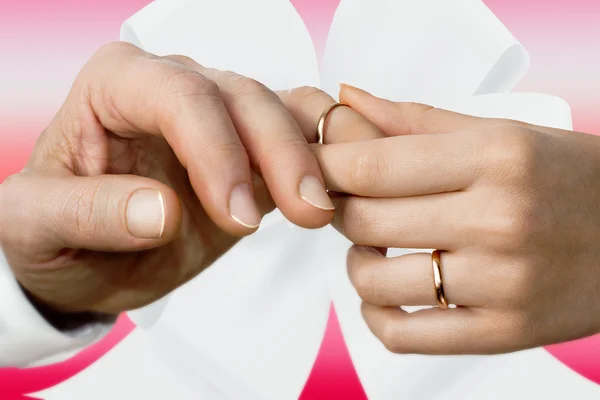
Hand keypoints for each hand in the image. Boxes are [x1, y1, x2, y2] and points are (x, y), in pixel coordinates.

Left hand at [0, 42, 333, 315]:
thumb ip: (87, 213)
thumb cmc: (54, 233)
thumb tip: (164, 210)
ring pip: (282, 111)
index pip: (179, 96)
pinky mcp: (249, 155)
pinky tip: (331, 191)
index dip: (217, 151)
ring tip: (321, 209)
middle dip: (279, 154)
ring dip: (311, 156)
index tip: (238, 217)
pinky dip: (323, 157)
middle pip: (243, 98)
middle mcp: (173, 88)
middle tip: (305, 213)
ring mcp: (218, 119)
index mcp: (116, 86)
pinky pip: (299, 136)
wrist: (89, 262)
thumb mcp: (36, 226)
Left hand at [317, 84, 599, 354]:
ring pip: (374, 282)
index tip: (310, 167)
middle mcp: (498, 219)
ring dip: (356, 265)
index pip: (370, 165)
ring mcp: (502, 282)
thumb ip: (415, 119)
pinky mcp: (503, 332)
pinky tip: (386, 295)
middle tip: (345, 203)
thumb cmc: (568, 178)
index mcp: (494, 157)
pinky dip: (377, 317)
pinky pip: (403, 336)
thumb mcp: (500, 132)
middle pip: (364, 221)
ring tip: (372, 250)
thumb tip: (347, 100)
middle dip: (337, 211)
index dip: (323, 167)